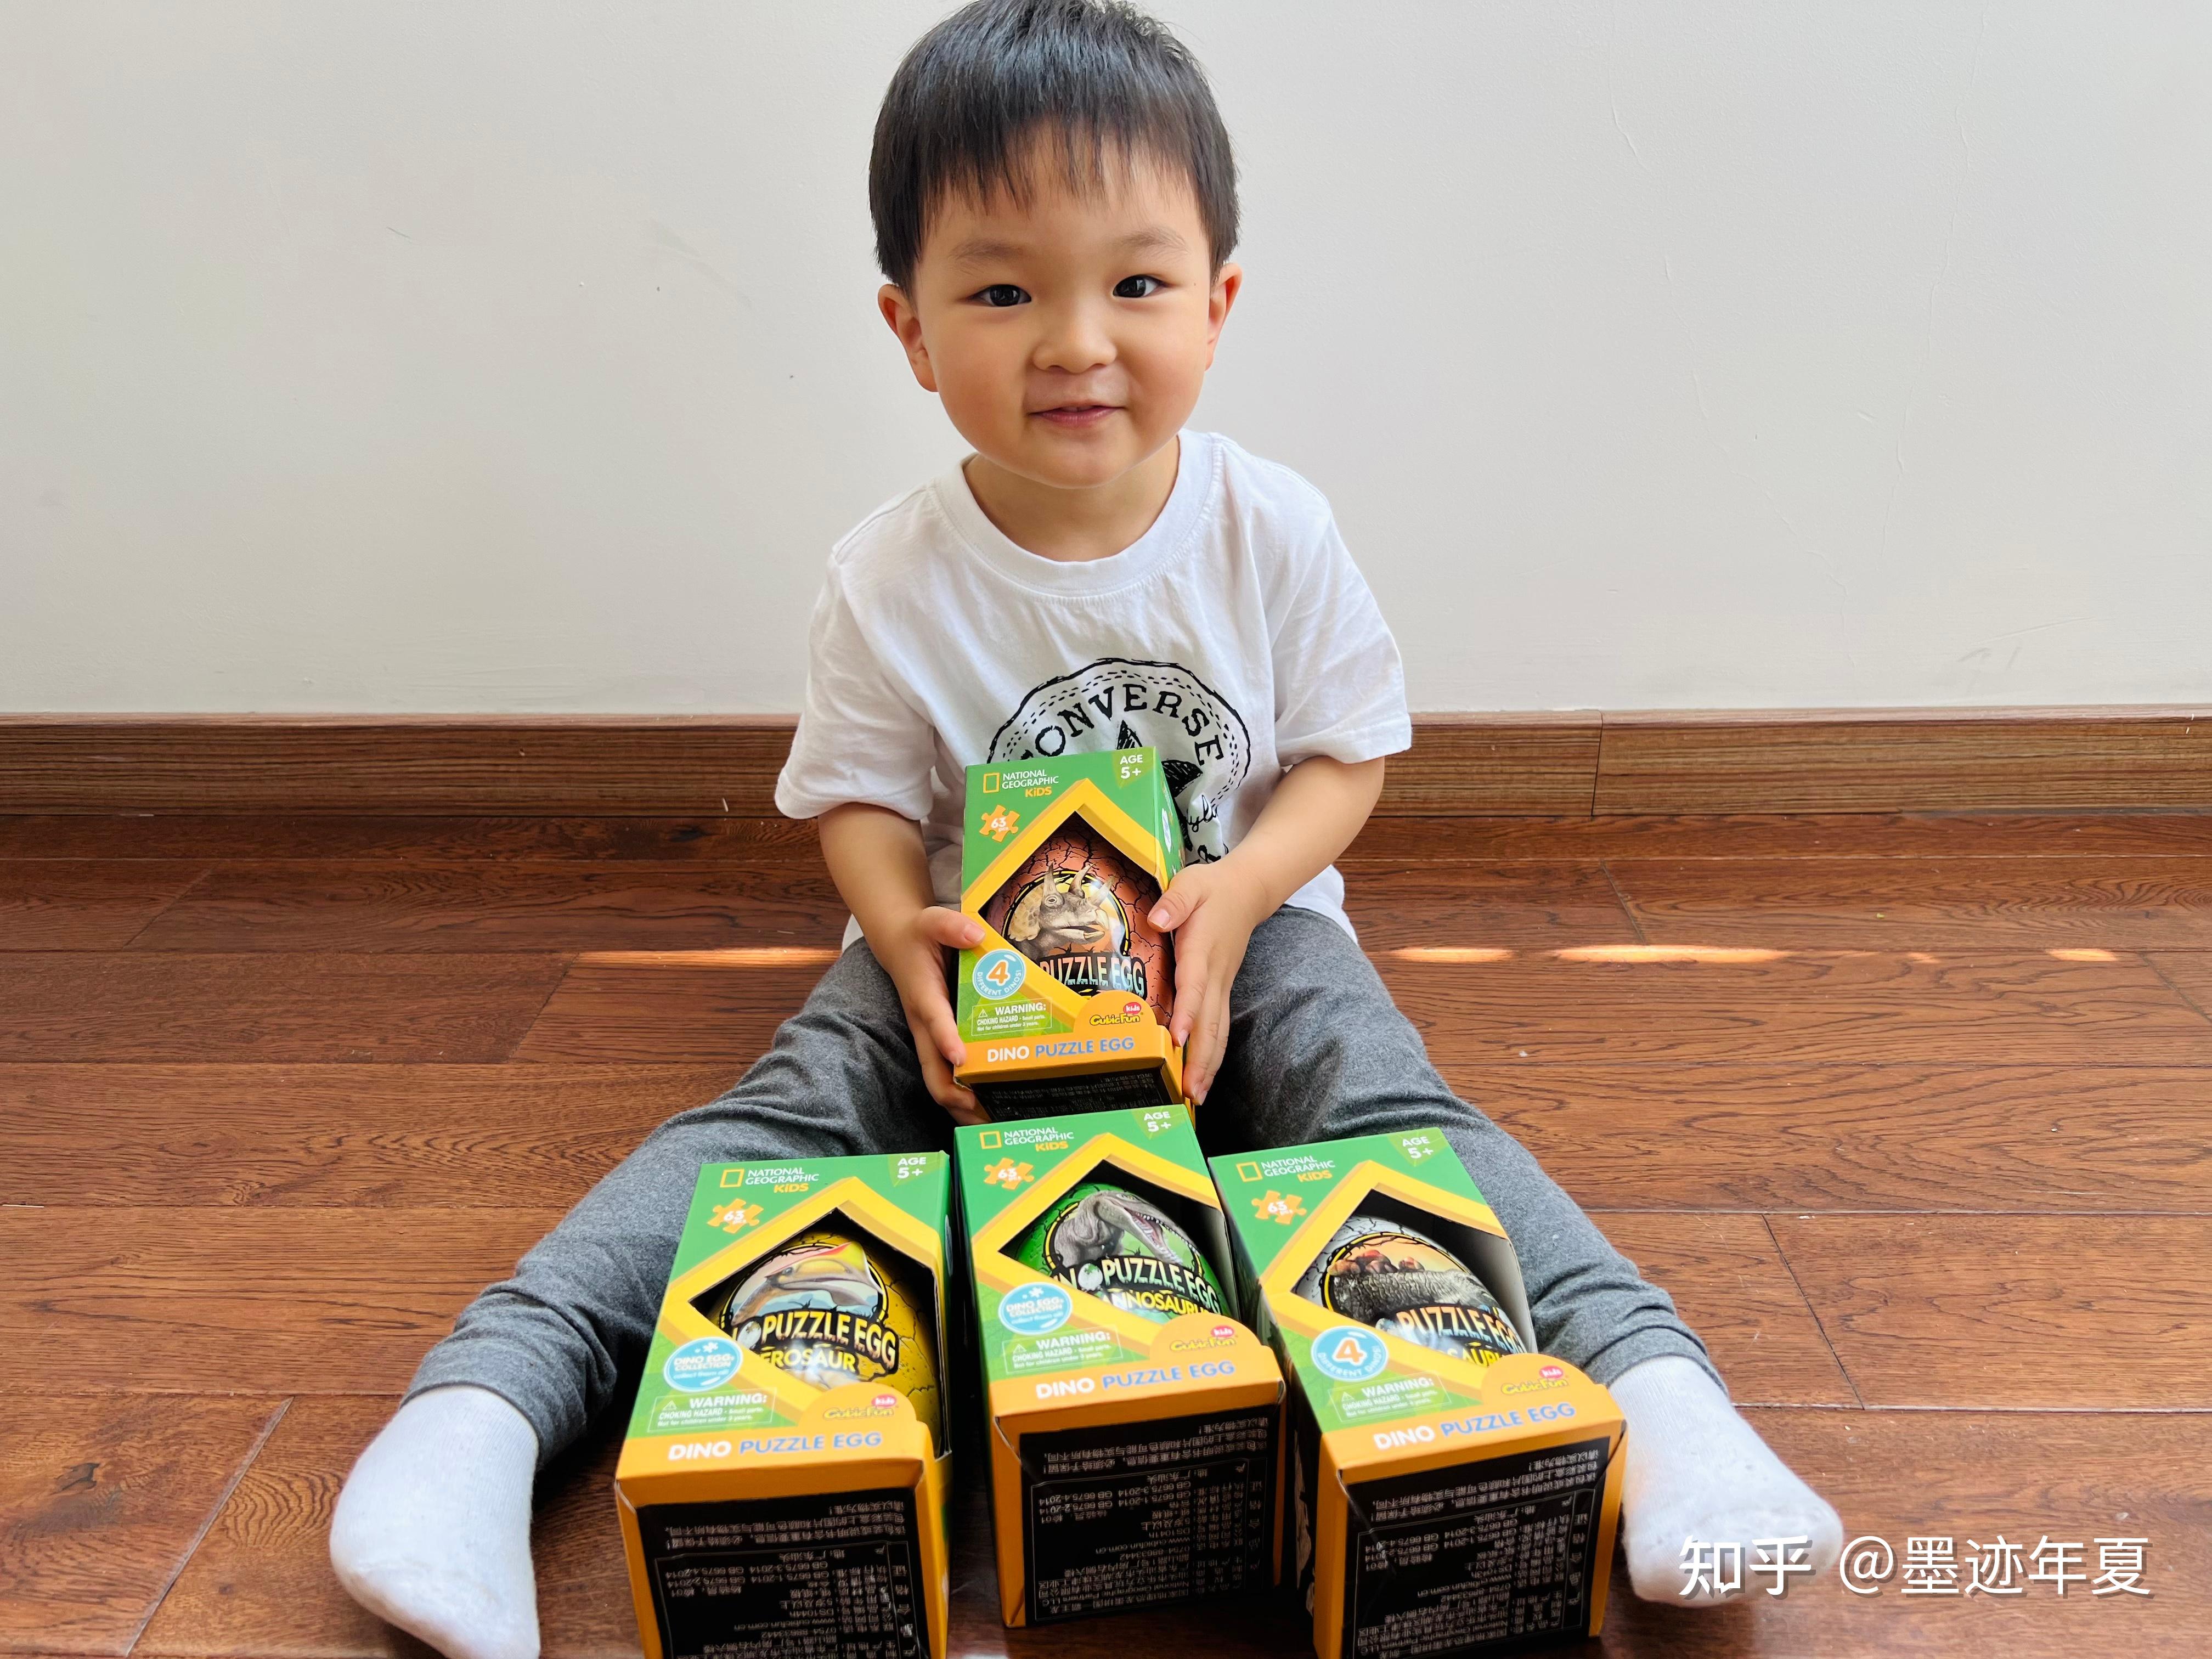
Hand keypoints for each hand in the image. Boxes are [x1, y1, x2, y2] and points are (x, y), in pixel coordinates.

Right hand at [883, 905, 989, 1125]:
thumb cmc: (919, 934)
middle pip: (933, 1072)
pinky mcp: (938, 1043)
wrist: (899, 943)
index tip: (962, 1058)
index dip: (946, 1039)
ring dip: (963, 1106)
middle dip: (957, 1097)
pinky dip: (967, 1094)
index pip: (934, 1021)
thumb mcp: (932, 920)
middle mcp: (925, 1025)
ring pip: (940, 1082)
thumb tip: (975, 935)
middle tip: (987, 1114)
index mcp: (924, 996)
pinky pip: (949, 1076)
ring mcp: (930, 1038)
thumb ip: (952, 925)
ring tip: (995, 1123)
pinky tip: (993, 1106)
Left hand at [1149, 862, 1267, 1105]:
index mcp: (1203, 950)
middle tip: (1190, 1091)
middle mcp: (1216, 974)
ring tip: (1195, 1096)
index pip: (1195, 985)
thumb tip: (1157, 918)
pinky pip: (1220, 1027)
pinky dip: (1213, 1054)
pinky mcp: (1223, 990)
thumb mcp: (1190, 883)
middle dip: (1202, 1058)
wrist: (1247, 891)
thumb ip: (1175, 901)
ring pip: (1219, 1030)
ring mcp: (1222, 985)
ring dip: (1209, 1064)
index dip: (1188, 1012)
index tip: (1179, 1038)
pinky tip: (1202, 1076)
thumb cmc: (1212, 889)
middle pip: (1212, 1022)